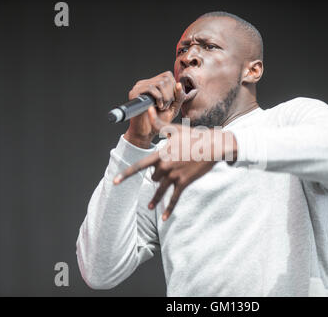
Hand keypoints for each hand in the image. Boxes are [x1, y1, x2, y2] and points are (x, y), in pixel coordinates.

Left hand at [114, 106, 236, 220]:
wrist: (212, 146)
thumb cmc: (194, 136)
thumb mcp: (175, 130)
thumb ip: (159, 124)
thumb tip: (149, 110)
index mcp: (161, 154)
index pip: (139, 166)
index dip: (126, 174)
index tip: (115, 182)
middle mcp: (165, 167)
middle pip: (153, 177)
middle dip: (156, 177)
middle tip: (162, 175)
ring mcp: (174, 176)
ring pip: (160, 190)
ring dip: (154, 199)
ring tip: (149, 207)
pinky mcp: (184, 183)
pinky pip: (174, 199)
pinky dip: (169, 209)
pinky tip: (164, 218)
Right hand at [124, 71, 186, 147]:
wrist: (146, 132)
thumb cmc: (159, 120)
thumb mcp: (173, 107)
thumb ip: (179, 97)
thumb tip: (179, 84)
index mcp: (153, 83)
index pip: (168, 75)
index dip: (174, 88)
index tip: (171, 102)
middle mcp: (145, 83)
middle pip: (165, 78)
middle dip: (170, 94)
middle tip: (166, 106)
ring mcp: (139, 87)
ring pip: (160, 82)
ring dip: (166, 97)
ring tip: (162, 107)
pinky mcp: (134, 93)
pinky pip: (151, 88)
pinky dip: (159, 98)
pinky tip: (158, 107)